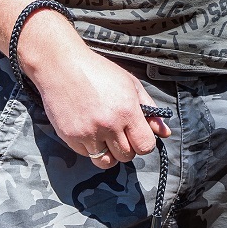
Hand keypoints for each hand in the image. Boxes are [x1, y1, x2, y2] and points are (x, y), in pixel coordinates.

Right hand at [19, 17, 170, 167]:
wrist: (61, 65)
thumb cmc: (98, 72)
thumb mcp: (130, 85)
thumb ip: (150, 110)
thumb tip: (165, 133)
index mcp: (126, 110)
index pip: (145, 146)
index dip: (143, 143)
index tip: (137, 136)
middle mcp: (108, 125)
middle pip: (127, 156)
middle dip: (126, 148)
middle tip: (119, 133)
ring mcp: (88, 133)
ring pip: (106, 162)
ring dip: (109, 154)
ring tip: (105, 137)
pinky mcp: (71, 137)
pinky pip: (87, 156)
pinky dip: (91, 148)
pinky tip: (88, 130)